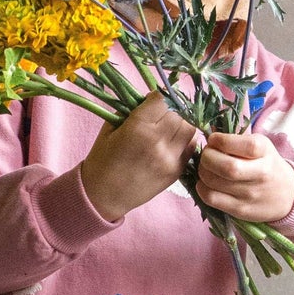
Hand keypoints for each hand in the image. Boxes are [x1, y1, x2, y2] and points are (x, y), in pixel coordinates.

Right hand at [80, 93, 200, 221]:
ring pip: (189, 128)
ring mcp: (170, 158)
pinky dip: (184, 141)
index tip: (151, 102)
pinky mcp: (176, 171)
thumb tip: (150, 98)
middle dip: (170, 110)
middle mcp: (158, 142)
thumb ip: (131, 111)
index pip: (162, 99)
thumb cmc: (102, 161)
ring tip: (167, 129)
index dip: (157, 98)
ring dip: (180, 124)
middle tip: (160, 116)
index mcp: (138, 128)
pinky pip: (191, 146)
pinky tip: (172, 143)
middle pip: (178, 113)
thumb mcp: (110, 129)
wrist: (103, 196)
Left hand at [197, 129, 293, 223]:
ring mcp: (250, 194)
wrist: (287, 194)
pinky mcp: (240, 209)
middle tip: (207, 155)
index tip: (214, 140)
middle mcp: (260, 173)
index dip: (219, 140)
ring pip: (213, 182)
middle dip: (207, 157)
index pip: (240, 144)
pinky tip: (206, 183)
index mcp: (264, 151)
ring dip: (202, 172)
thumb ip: (237, 140)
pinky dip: (202, 188)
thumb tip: (209, 136)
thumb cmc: (266, 164)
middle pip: (226, 166)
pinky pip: (211, 198)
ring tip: (206, 168)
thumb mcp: (261, 145)